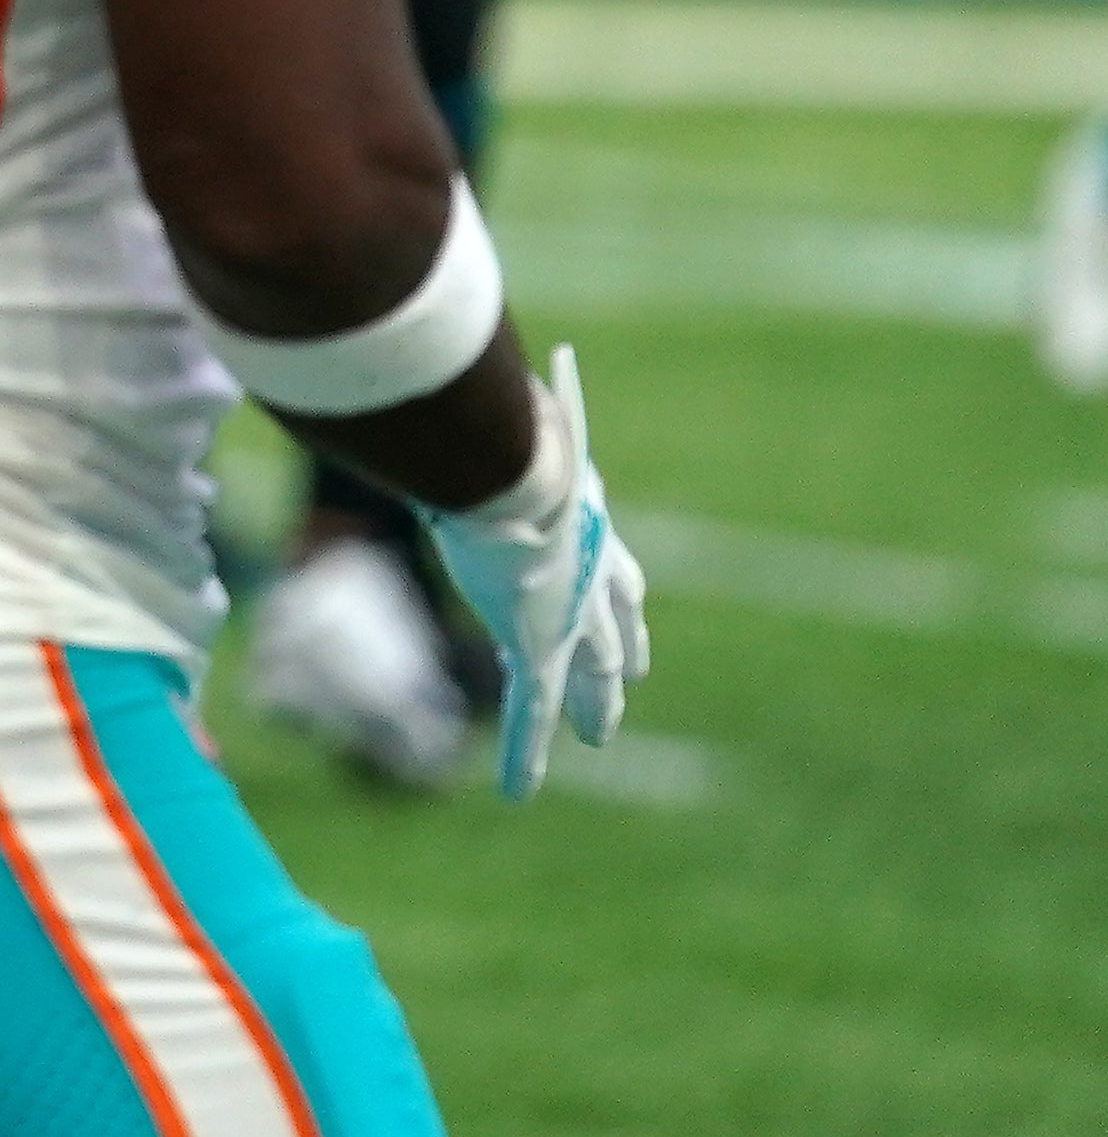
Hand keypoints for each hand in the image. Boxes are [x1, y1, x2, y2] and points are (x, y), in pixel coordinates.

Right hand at [423, 346, 651, 799]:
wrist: (519, 476)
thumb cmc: (511, 434)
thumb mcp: (520, 418)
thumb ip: (517, 394)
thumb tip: (503, 345)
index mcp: (587, 527)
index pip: (614, 569)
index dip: (623, 594)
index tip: (633, 604)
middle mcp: (587, 577)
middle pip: (612, 629)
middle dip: (619, 658)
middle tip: (626, 683)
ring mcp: (566, 617)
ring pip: (581, 676)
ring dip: (587, 709)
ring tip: (596, 736)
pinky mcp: (536, 652)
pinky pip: (529, 714)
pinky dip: (527, 754)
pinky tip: (523, 791)